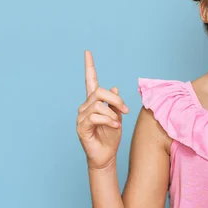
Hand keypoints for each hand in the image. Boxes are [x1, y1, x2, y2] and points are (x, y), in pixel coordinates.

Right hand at [76, 50, 128, 168]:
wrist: (106, 155)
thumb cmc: (111, 136)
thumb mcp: (117, 117)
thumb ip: (115, 103)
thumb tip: (115, 87)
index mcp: (94, 102)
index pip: (90, 81)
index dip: (89, 66)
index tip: (88, 52)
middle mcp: (85, 106)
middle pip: (99, 91)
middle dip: (115, 99)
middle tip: (125, 110)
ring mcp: (81, 116)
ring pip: (98, 104)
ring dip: (113, 114)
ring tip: (117, 123)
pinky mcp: (81, 126)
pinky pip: (95, 116)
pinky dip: (108, 120)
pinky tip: (114, 126)